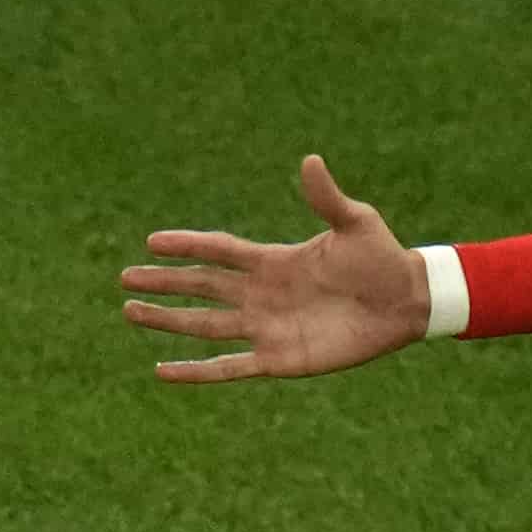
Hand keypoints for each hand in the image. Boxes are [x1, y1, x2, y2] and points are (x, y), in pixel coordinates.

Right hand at [120, 155, 429, 380]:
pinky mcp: (279, 359)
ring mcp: (267, 328)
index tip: (152, 242)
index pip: (218, 251)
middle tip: (124, 278)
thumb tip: (310, 161)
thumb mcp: (355, 223)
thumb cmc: (383, 259)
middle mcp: (262, 294)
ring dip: (168, 322)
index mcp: (273, 260)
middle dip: (164, 282)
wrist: (407, 303)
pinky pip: (228, 366)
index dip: (186, 246)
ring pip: (204, 325)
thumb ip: (327, 199)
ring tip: (130, 312)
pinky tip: (162, 370)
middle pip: (201, 287)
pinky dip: (197, 370)